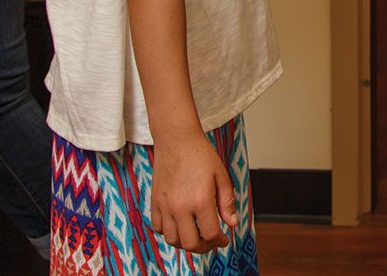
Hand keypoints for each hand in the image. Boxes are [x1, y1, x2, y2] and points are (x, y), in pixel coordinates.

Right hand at [149, 133, 238, 253]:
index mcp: (200, 200)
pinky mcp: (155, 202)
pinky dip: (168, 232)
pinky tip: (179, 225)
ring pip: (172, 240)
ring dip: (185, 242)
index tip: (224, 239)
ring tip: (195, 235)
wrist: (177, 139)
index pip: (211, 234)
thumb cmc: (200, 154)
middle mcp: (180, 206)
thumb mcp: (221, 176)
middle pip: (190, 243)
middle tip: (210, 241)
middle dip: (203, 247)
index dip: (220, 241)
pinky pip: (157, 228)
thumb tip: (232, 223)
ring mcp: (165, 205)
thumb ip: (227, 202)